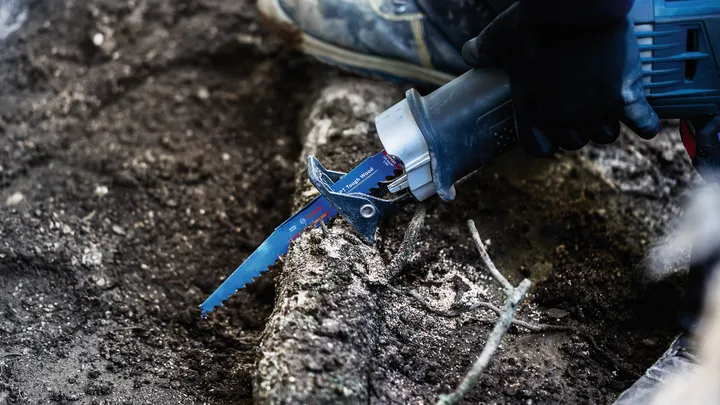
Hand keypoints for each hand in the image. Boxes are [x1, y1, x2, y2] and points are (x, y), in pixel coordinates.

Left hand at [461, 3, 659, 156]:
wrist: (576, 6)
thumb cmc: (534, 23)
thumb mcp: (500, 37)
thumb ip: (483, 50)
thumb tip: (469, 52)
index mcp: (532, 111)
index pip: (538, 148)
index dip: (544, 142)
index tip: (548, 134)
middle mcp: (565, 118)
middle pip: (574, 141)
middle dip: (574, 129)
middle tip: (576, 110)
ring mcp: (598, 109)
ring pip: (605, 134)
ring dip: (604, 124)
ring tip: (604, 107)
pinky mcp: (627, 95)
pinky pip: (644, 124)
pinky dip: (645, 123)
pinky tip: (642, 120)